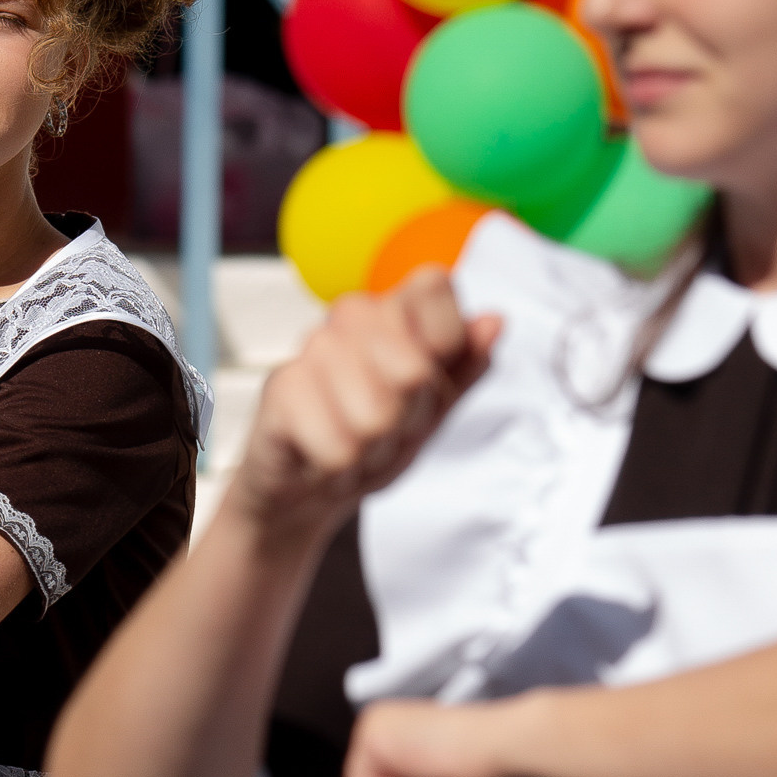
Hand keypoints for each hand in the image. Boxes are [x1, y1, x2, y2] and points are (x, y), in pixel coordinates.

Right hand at [235, 272, 499, 549]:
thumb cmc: (371, 439)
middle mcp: (351, 316)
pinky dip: (338, 467)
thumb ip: (465, 366)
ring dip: (372, 450)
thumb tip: (496, 321)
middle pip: (414, 371)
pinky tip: (321, 456)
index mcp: (395, 309)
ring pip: (376, 415)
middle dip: (407, 420)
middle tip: (384, 429)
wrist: (304, 488)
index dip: (444, 349)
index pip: (435, 288)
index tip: (424, 383)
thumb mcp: (431, 408)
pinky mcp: (280, 388)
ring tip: (352, 445)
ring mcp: (312, 349)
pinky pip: (339, 446)